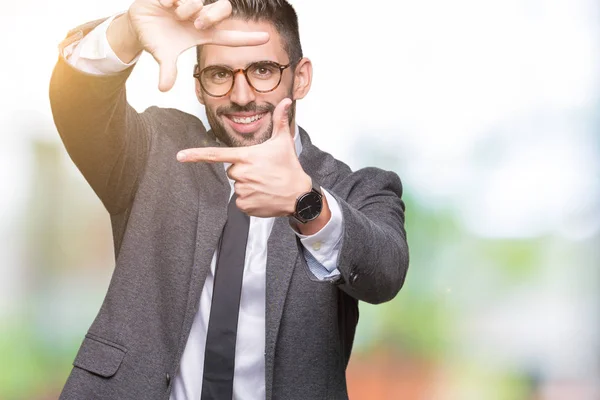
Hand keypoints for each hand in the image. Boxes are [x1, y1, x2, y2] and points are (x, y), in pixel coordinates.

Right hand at [113, 0, 269, 91]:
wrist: (138, 24)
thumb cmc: (158, 39)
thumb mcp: (163, 55)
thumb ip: (167, 70)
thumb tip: (163, 89)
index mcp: (203, 33)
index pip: (230, 37)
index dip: (247, 39)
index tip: (266, 38)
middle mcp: (200, 15)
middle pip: (224, 8)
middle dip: (213, 16)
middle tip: (198, 25)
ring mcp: (189, 2)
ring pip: (200, 0)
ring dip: (189, 9)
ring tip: (176, 15)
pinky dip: (172, 0)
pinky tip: (164, 4)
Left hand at [176, 98, 311, 217]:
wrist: (298, 195)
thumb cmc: (290, 167)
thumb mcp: (284, 142)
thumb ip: (281, 120)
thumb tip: (287, 101)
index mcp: (247, 156)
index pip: (217, 154)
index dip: (196, 155)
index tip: (180, 156)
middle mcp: (242, 173)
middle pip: (232, 170)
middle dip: (244, 170)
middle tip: (262, 172)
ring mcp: (243, 190)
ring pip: (237, 186)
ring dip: (248, 185)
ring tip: (265, 184)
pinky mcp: (245, 205)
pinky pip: (240, 201)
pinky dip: (250, 199)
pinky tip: (263, 196)